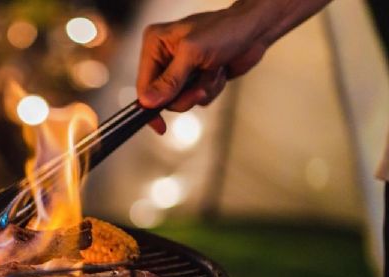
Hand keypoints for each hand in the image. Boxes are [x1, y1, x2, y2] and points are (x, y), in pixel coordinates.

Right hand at [137, 6, 270, 133]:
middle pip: (162, 97)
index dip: (150, 105)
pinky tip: (218, 72)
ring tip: (213, 72)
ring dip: (201, 90)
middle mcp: (164, 57)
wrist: (254, 30)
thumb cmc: (226, 29)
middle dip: (185, 95)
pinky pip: (196, 98)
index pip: (143, 84)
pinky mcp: (196, 78)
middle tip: (200, 88)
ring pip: (181, 100)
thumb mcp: (193, 53)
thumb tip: (148, 101)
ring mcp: (180, 69)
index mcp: (155, 44)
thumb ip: (169, 80)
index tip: (158, 124)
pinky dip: (211, 89)